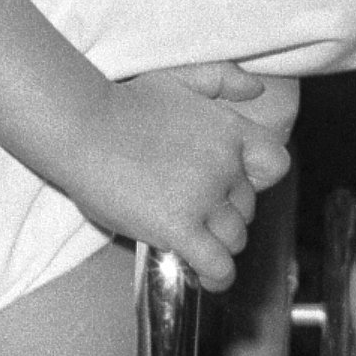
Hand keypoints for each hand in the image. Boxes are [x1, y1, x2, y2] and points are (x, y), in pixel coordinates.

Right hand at [64, 67, 291, 287]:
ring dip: (215, 240)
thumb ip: (221, 79)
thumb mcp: (176, 78)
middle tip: (185, 204)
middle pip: (247, 207)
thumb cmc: (122, 104)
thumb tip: (257, 89)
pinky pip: (218, 264)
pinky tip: (205, 276)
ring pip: (235, 237)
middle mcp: (224, 164)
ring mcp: (203, 198)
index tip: (230, 183)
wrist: (80, 126)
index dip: (256, 179)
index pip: (276, 165)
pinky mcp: (179, 228)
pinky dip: (216, 276)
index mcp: (229, 129)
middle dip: (223, 211)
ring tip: (186, 234)